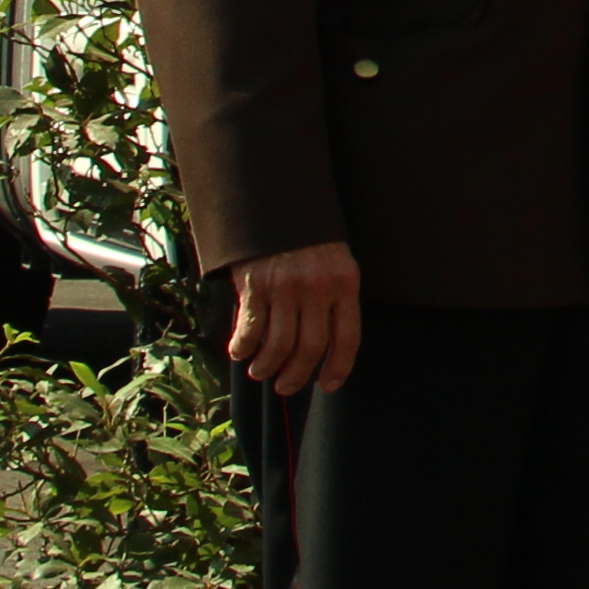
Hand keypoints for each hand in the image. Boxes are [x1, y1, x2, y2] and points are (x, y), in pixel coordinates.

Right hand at [219, 241, 362, 395]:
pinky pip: (251, 330)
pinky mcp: (256, 285)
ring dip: (268, 367)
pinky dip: (243, 348)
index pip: (347, 338)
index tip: (328, 385)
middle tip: (286, 386)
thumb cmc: (306, 237)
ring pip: (279, 346)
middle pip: (310, 348)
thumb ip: (333, 298)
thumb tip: (323, 346)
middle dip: (297, 375)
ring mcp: (286, 287)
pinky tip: (240, 352)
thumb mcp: (334, 261)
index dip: (338, 368)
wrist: (274, 202)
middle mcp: (318, 288)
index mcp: (344, 282)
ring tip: (261, 373)